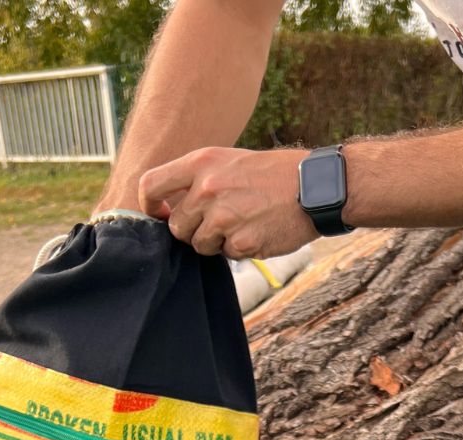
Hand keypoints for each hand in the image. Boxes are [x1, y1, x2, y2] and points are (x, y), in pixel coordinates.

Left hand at [138, 147, 318, 258]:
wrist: (314, 187)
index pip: (151, 185)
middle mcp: (208, 188)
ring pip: (200, 245)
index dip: (149, 206)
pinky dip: (240, 249)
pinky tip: (258, 231)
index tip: (159, 214)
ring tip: (242, 223)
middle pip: (177, 226)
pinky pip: (227, 255)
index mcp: (201, 163)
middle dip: (193, 231)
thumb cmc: (271, 175)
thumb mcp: (229, 162)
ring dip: (217, 242)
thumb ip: (197, 180)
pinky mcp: (241, 242)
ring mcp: (224, 217)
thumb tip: (168, 209)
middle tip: (219, 222)